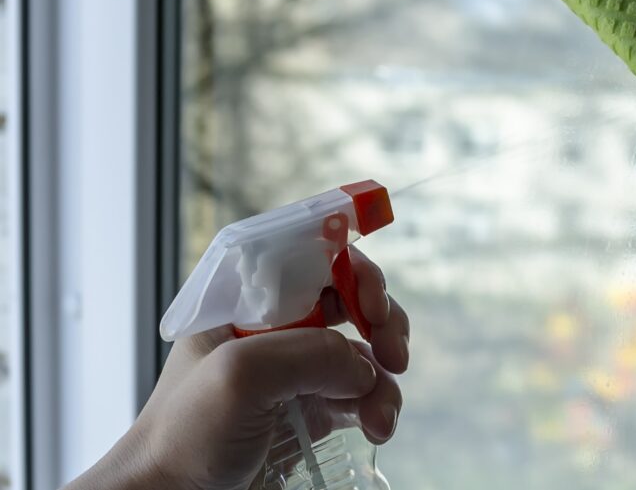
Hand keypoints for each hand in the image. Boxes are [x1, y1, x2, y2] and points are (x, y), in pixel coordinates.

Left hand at [66, 247, 409, 489]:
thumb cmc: (182, 438)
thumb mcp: (239, 377)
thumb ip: (309, 355)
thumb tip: (364, 369)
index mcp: (246, 300)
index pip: (311, 255)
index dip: (351, 269)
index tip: (371, 306)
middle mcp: (274, 328)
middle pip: (349, 297)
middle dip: (383, 321)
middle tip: (395, 354)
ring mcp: (294, 370)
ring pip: (363, 351)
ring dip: (384, 379)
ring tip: (381, 417)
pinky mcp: (310, 410)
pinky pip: (362, 394)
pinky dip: (379, 407)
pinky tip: (378, 428)